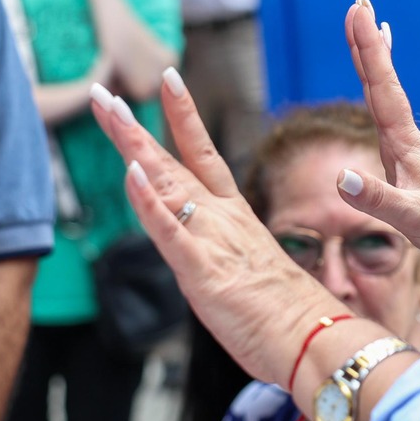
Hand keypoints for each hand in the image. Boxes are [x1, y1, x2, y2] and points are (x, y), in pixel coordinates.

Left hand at [86, 77, 342, 385]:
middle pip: (171, 160)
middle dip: (134, 127)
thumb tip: (210, 251)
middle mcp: (222, 218)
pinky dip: (149, 202)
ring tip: (111, 111)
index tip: (168, 78)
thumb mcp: (251, 272)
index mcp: (234, 216)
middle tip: (104, 94)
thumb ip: (227, 252)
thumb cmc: (287, 317)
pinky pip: (170, 232)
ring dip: (135, 146)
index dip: (183, 115)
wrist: (316, 342)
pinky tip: (131, 173)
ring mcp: (212, 241)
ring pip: (167, 184)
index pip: (202, 154)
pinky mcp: (203, 272)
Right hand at [341, 0, 419, 264]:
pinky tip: (383, 95)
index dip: (369, 50)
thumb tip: (341, 176)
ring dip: (375, 63)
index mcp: (406, 147)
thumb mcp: (411, 220)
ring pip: (387, 97)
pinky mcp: (409, 168)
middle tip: (359, 3)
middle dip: (369, 44)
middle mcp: (408, 144)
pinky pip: (391, 119)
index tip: (359, 12)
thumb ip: (377, 199)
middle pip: (383, 84)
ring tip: (372, 28)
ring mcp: (409, 154)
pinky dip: (384, 96)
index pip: (383, 89)